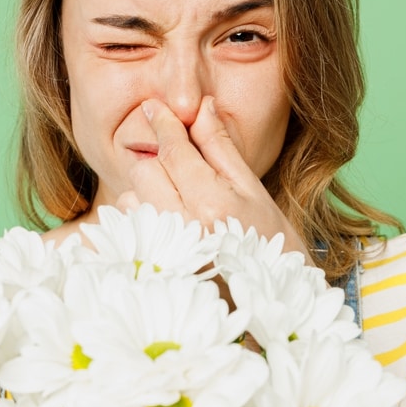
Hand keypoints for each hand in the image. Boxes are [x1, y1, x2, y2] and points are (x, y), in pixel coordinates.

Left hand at [117, 96, 311, 262]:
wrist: (274, 300)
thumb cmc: (270, 241)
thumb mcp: (252, 189)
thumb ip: (220, 148)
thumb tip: (202, 107)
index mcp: (213, 205)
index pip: (174, 151)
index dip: (163, 124)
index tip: (153, 106)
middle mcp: (183, 228)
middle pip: (144, 170)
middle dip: (157, 158)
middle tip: (177, 160)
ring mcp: (165, 250)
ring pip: (131, 197)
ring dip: (148, 189)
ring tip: (178, 198)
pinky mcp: (153, 265)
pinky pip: (132, 225)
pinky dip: (143, 214)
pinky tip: (170, 221)